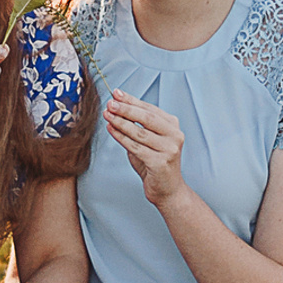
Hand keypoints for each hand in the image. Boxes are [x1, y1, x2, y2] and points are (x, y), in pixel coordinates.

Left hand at [105, 90, 186, 208]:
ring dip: (121, 122)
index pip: (149, 108)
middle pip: (146, 118)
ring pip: (139, 132)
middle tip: (110, 103)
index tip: (116, 93)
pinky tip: (112, 130)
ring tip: (107, 115)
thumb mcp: (147, 139)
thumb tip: (117, 106)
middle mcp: (174, 135)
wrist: (167, 190)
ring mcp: (169, 149)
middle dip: (126, 109)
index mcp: (172, 125)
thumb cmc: (155, 162)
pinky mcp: (160, 162)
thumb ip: (136, 124)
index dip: (132, 100)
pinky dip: (121, 137)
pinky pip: (136, 147)